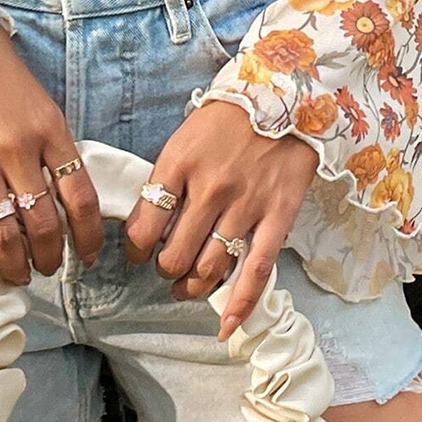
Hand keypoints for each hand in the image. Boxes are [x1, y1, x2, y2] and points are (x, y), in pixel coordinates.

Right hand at [0, 25, 103, 303]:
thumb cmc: (1, 78)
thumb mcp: (43, 107)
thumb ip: (54, 152)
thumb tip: (65, 203)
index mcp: (52, 132)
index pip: (82, 198)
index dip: (89, 236)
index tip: (90, 255)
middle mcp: (19, 150)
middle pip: (45, 223)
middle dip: (52, 256)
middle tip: (50, 267)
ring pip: (6, 232)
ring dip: (18, 264)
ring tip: (22, 275)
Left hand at [122, 101, 319, 341]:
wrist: (285, 95)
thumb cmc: (228, 117)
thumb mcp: (185, 138)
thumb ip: (168, 179)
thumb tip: (150, 224)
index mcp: (179, 164)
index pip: (144, 225)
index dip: (135, 249)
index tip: (136, 252)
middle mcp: (210, 188)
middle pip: (174, 255)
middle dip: (165, 270)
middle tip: (166, 268)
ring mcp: (246, 205)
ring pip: (210, 267)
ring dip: (193, 286)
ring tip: (187, 286)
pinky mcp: (277, 217)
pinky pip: (256, 269)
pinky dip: (241, 303)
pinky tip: (227, 326)